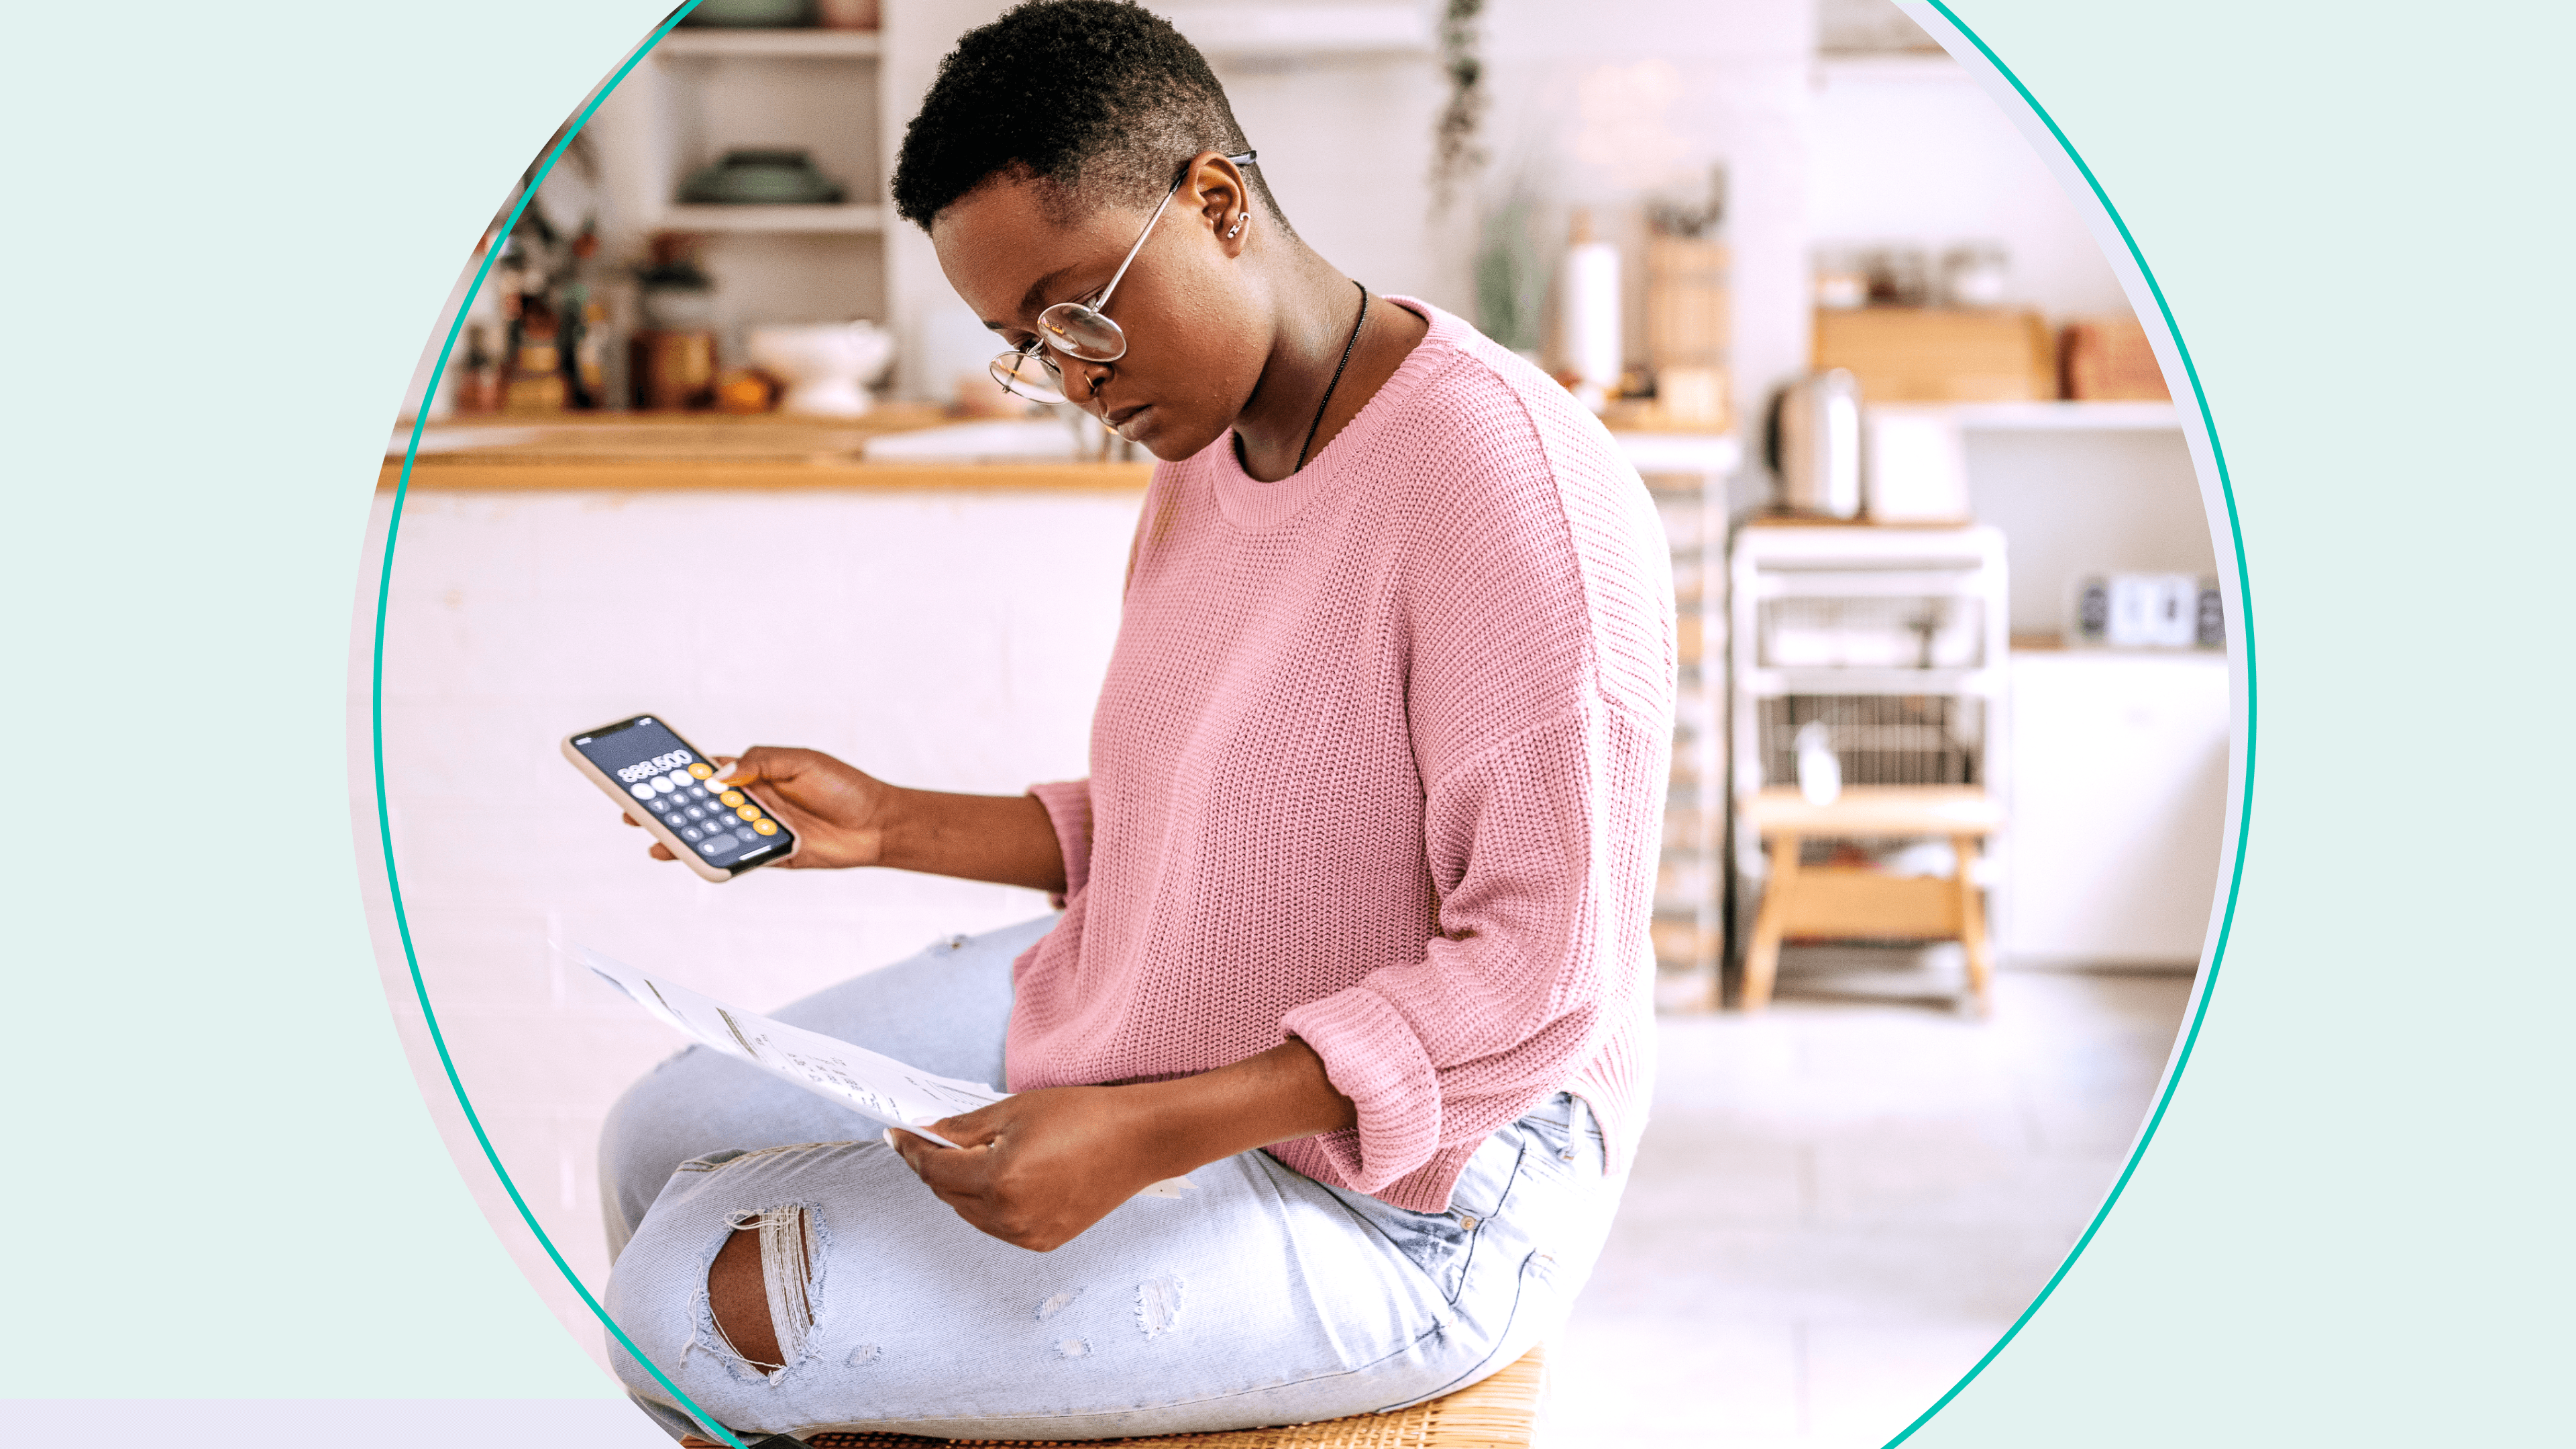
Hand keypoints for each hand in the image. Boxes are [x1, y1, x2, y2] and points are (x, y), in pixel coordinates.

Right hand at [622, 745, 892, 869]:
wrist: (877, 824)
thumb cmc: (842, 786)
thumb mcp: (801, 761)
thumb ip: (759, 762)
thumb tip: (718, 776)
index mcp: (754, 773)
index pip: (706, 771)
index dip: (675, 772)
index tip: (644, 771)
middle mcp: (750, 801)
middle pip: (699, 805)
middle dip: (664, 807)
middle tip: (630, 809)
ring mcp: (757, 829)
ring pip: (711, 833)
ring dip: (681, 835)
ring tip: (652, 837)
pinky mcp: (768, 855)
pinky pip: (733, 857)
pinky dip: (710, 858)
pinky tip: (689, 857)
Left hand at [887, 1040, 1357, 1250]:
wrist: (1139, 1142)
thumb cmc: (1082, 1115)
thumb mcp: (1015, 1110)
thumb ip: (964, 1127)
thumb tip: (926, 1134)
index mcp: (998, 1179)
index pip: (935, 1167)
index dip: (911, 1149)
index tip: (894, 1134)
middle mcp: (1008, 1215)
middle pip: (947, 1194)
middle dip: (932, 1167)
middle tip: (922, 1142)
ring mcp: (1026, 1234)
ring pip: (970, 1213)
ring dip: (958, 1188)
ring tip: (960, 1159)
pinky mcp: (1044, 1242)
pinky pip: (998, 1226)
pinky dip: (987, 1205)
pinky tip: (994, 1180)